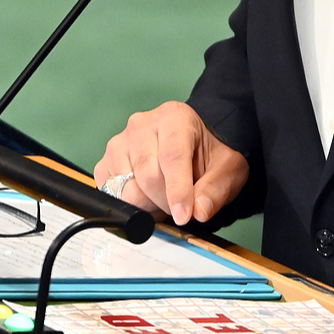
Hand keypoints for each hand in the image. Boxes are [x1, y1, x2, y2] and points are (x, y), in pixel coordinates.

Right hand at [93, 101, 249, 225]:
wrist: (194, 144)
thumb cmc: (209, 154)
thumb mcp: (228, 169)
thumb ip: (215, 190)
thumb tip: (199, 211)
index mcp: (174, 118)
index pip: (172, 157)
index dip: (177, 190)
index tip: (184, 215)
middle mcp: (141, 125)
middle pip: (147, 175)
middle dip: (165, 201)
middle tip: (181, 207)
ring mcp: (119, 143)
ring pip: (126, 188)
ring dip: (147, 204)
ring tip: (164, 198)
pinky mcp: (105, 162)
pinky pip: (110, 191)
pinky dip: (128, 203)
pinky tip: (146, 197)